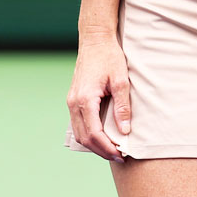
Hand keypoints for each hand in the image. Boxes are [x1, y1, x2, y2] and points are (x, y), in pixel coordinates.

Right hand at [66, 38, 131, 161]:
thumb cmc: (109, 56)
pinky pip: (78, 123)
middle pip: (84, 137)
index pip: (94, 133)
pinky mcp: (73, 99)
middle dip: (101, 150)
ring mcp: (71, 102)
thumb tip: (125, 130)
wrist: (95, 40)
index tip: (121, 153)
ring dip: (94, 144)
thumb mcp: (120, 79)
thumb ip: (122, 106)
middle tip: (119, 156)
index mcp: (84, 99)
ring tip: (111, 149)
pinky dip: (89, 134)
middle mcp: (74, 103)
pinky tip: (102, 136)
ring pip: (79, 133)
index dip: (107, 147)